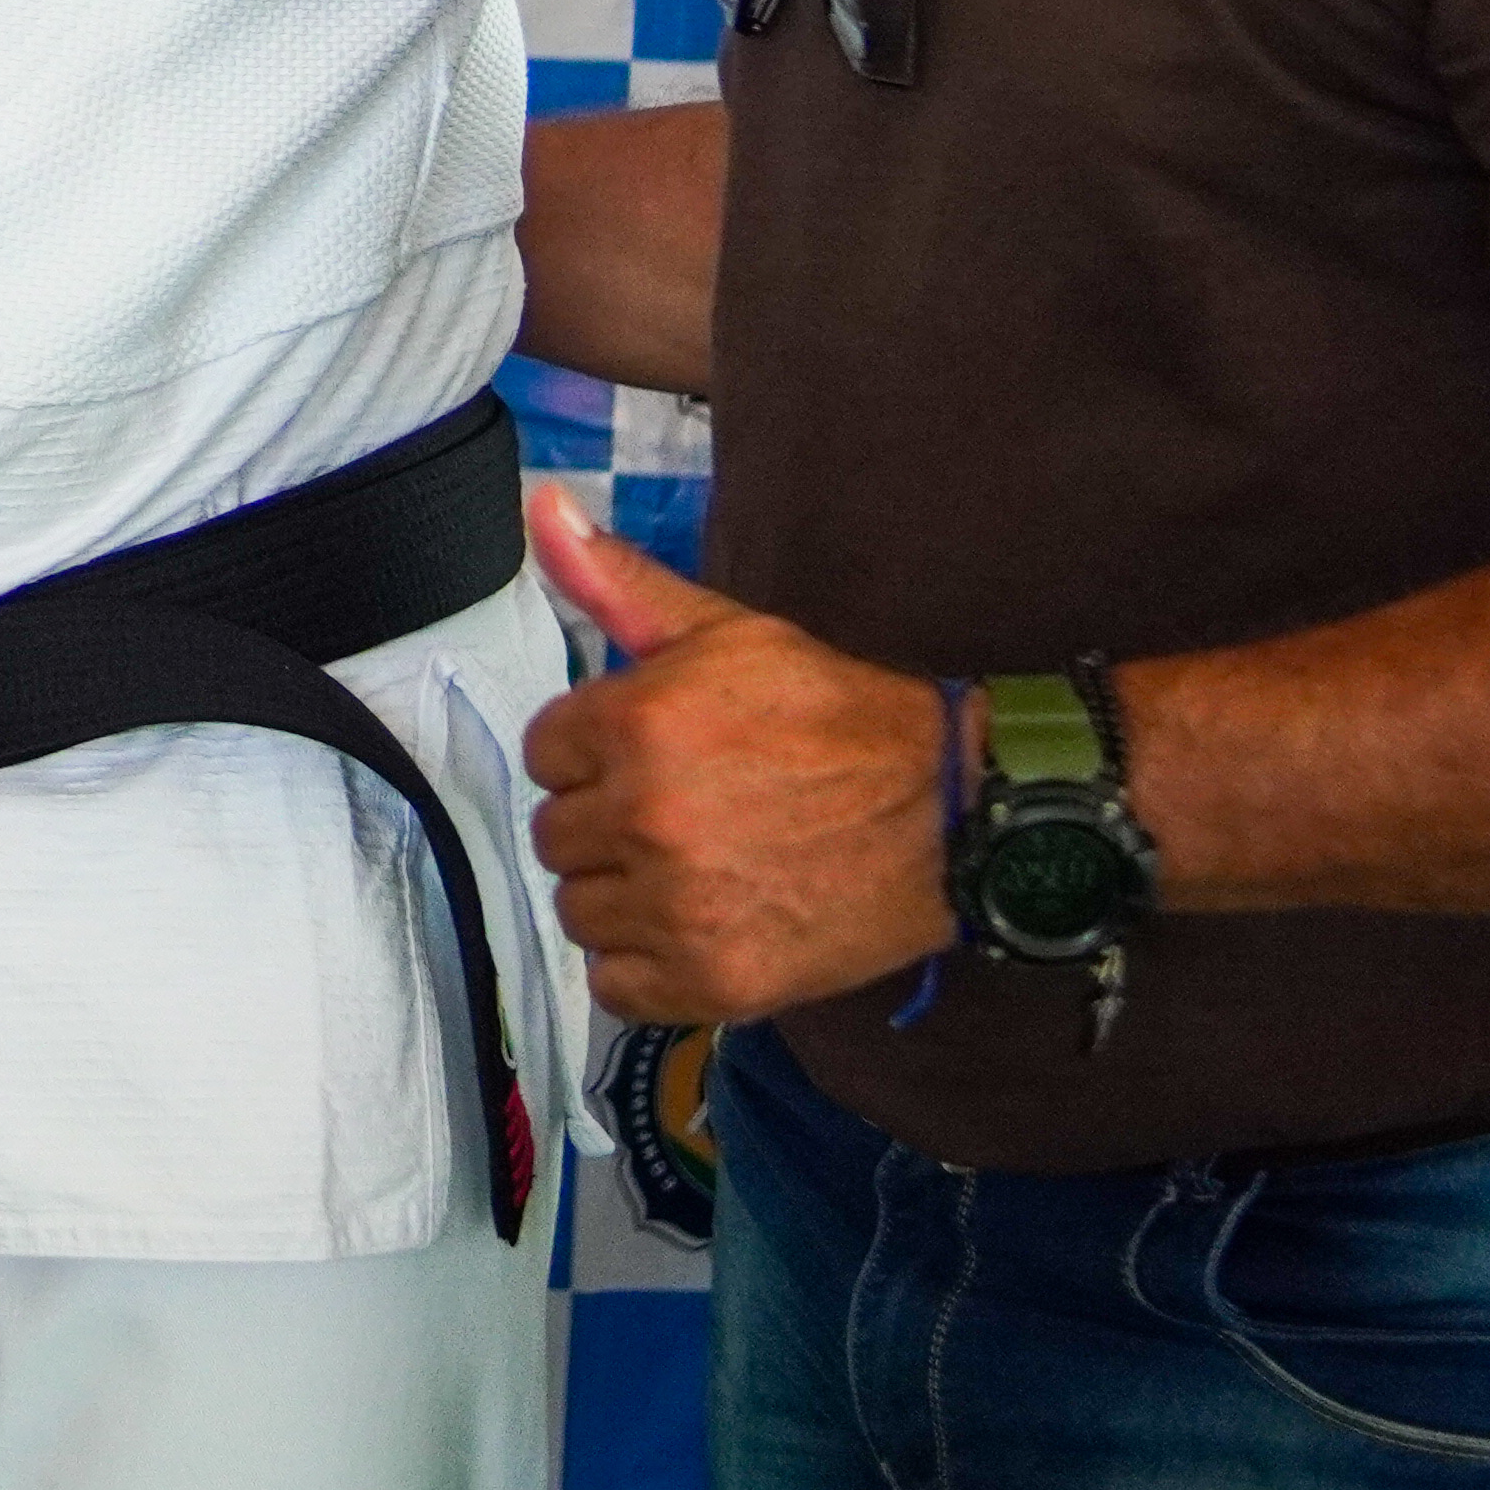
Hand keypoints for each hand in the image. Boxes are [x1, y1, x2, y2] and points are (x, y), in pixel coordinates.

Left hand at [521, 487, 953, 1027]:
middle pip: (556, 834)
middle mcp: (647, 817)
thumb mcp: (729, 632)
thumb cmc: (835, 717)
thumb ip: (620, 582)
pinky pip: (616, 985)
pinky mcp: (712, 980)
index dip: (595, 751)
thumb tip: (540, 504)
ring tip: (693, 867)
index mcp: (638, 723)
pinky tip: (695, 924)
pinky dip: (646, 965)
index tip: (649, 756)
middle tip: (681, 813)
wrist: (949, 814)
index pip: (545, 751)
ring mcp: (678, 907)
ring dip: (622, 895)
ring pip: (579, 910)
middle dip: (605, 820)